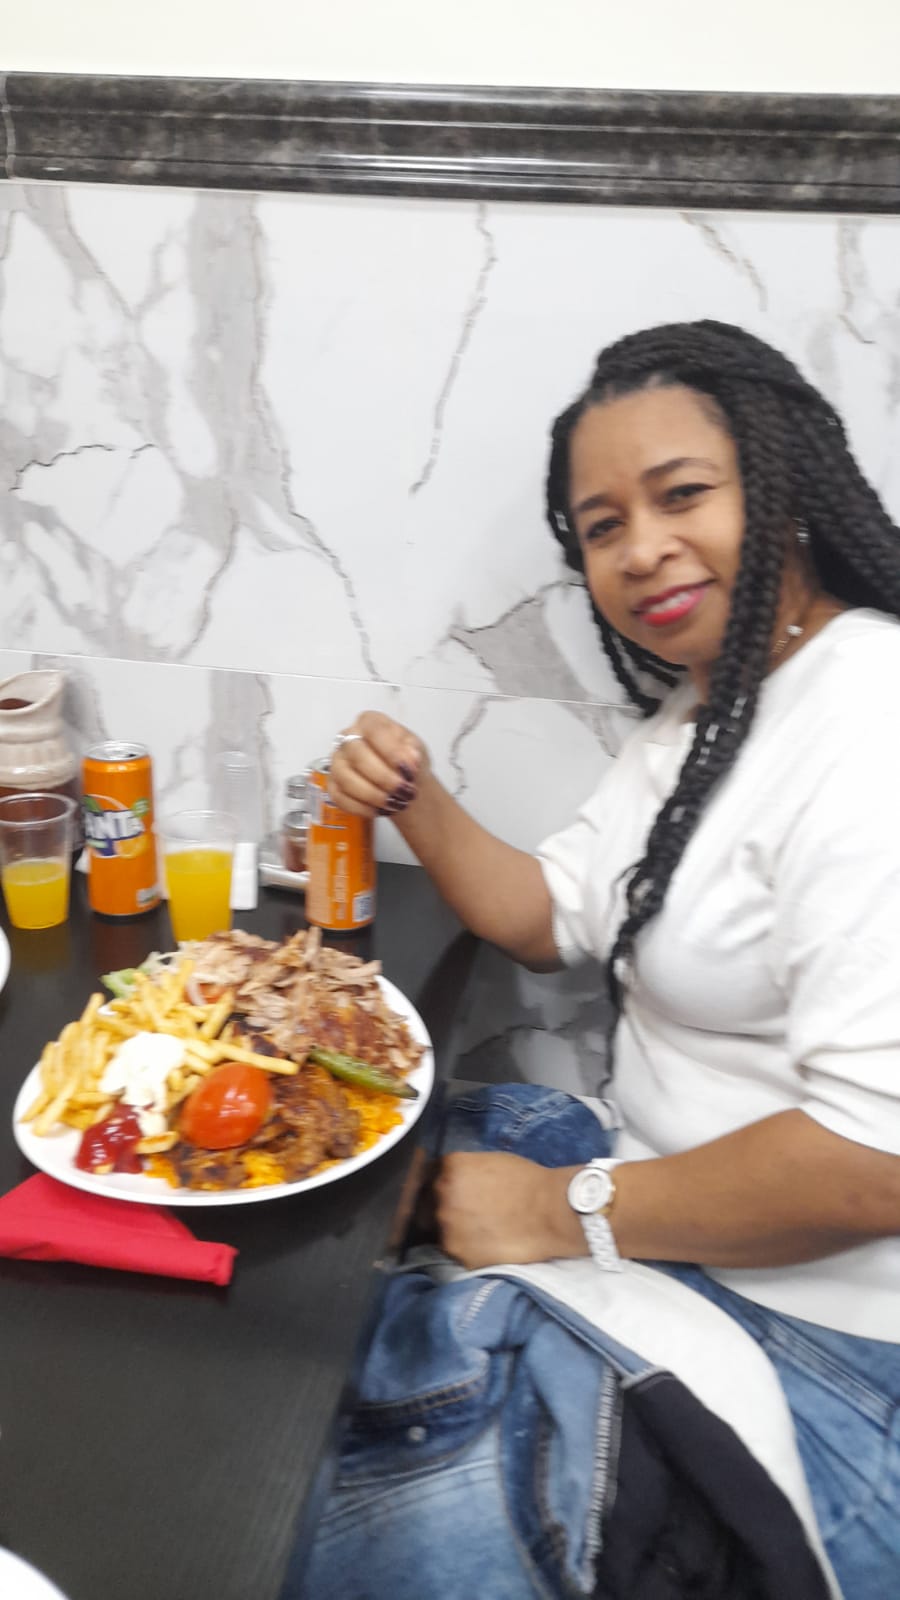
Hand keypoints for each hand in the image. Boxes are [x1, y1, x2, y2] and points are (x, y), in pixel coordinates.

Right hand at [328, 711, 429, 819]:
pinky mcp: (333, 784)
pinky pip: (339, 797)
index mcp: (369, 722)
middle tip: (403, 792)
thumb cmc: (407, 761)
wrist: (404, 783)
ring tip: (393, 803)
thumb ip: (413, 751)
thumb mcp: (417, 750)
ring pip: (345, 778)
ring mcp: (337, 761)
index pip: (375, 731)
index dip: (392, 751)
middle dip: (383, 777)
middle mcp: (348, 738)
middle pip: (357, 755)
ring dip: (372, 795)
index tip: (409, 769)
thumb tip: (410, 758)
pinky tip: (378, 810)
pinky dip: (361, 807)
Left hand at [434, 1152, 586, 1268]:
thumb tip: (448, 1181)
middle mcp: (441, 1196)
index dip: (434, 1186)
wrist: (551, 1211)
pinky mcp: (459, 1254)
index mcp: (448, 1169)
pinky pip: (455, 1251)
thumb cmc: (527, 1181)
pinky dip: (466, 1249)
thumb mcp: (488, 1162)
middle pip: (424, 1206)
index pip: (424, 1177)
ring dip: (451, 1231)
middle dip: (437, 1209)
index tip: (442, 1193)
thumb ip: (460, 1172)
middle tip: (463, 1214)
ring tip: (478, 1230)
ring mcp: (447, 1228)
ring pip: (437, 1231)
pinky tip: (486, 1243)